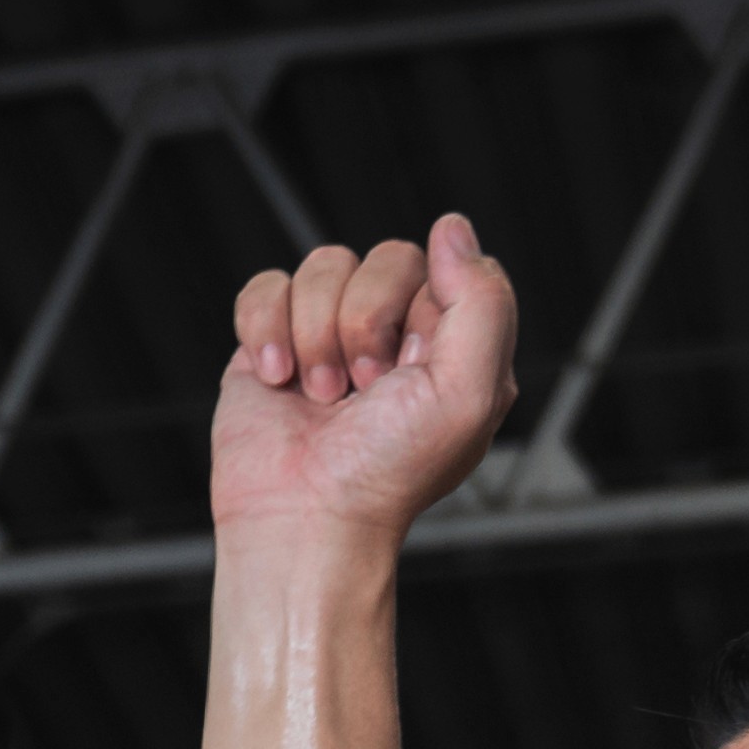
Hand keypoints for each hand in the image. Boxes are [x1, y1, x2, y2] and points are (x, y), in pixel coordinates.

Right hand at [211, 219, 518, 554]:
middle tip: (363, 385)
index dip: (421, 307)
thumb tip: (452, 227)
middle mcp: (393, 336)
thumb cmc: (388, 476)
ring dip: (315, 334)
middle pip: (384, 257)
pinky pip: (265, 287)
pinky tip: (278, 380)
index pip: (446, 264)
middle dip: (365, 321)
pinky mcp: (270, 345)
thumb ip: (482, 300)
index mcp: (450, 344)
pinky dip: (266, 330)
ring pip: (323, 266)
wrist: (303, 521)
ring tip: (322, 396)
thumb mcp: (472, 391)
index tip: (412, 364)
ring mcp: (328, 336)